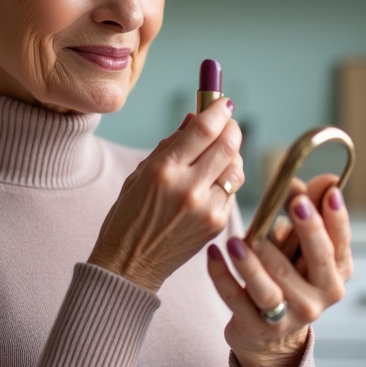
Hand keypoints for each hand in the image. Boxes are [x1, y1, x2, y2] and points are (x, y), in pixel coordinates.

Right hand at [89, 98, 243, 292]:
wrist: (129, 264)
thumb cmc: (129, 215)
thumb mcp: (141, 173)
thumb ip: (171, 144)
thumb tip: (195, 118)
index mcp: (164, 170)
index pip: (204, 129)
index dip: (218, 109)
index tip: (224, 102)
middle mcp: (188, 188)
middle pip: (228, 144)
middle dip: (231, 126)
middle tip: (228, 121)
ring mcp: (206, 208)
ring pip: (236, 167)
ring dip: (233, 154)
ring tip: (220, 152)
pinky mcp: (217, 224)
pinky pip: (232, 192)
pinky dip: (227, 180)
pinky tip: (213, 181)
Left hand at [207, 174, 351, 366]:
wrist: (268, 335)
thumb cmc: (288, 278)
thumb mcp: (301, 249)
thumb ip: (310, 214)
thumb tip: (326, 179)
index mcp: (335, 275)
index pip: (340, 243)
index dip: (337, 217)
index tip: (330, 192)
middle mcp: (319, 298)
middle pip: (316, 262)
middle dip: (308, 230)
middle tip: (296, 202)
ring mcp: (288, 316)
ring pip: (271, 287)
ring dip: (253, 262)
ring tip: (237, 240)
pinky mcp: (256, 326)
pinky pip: (236, 299)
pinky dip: (222, 276)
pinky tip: (213, 254)